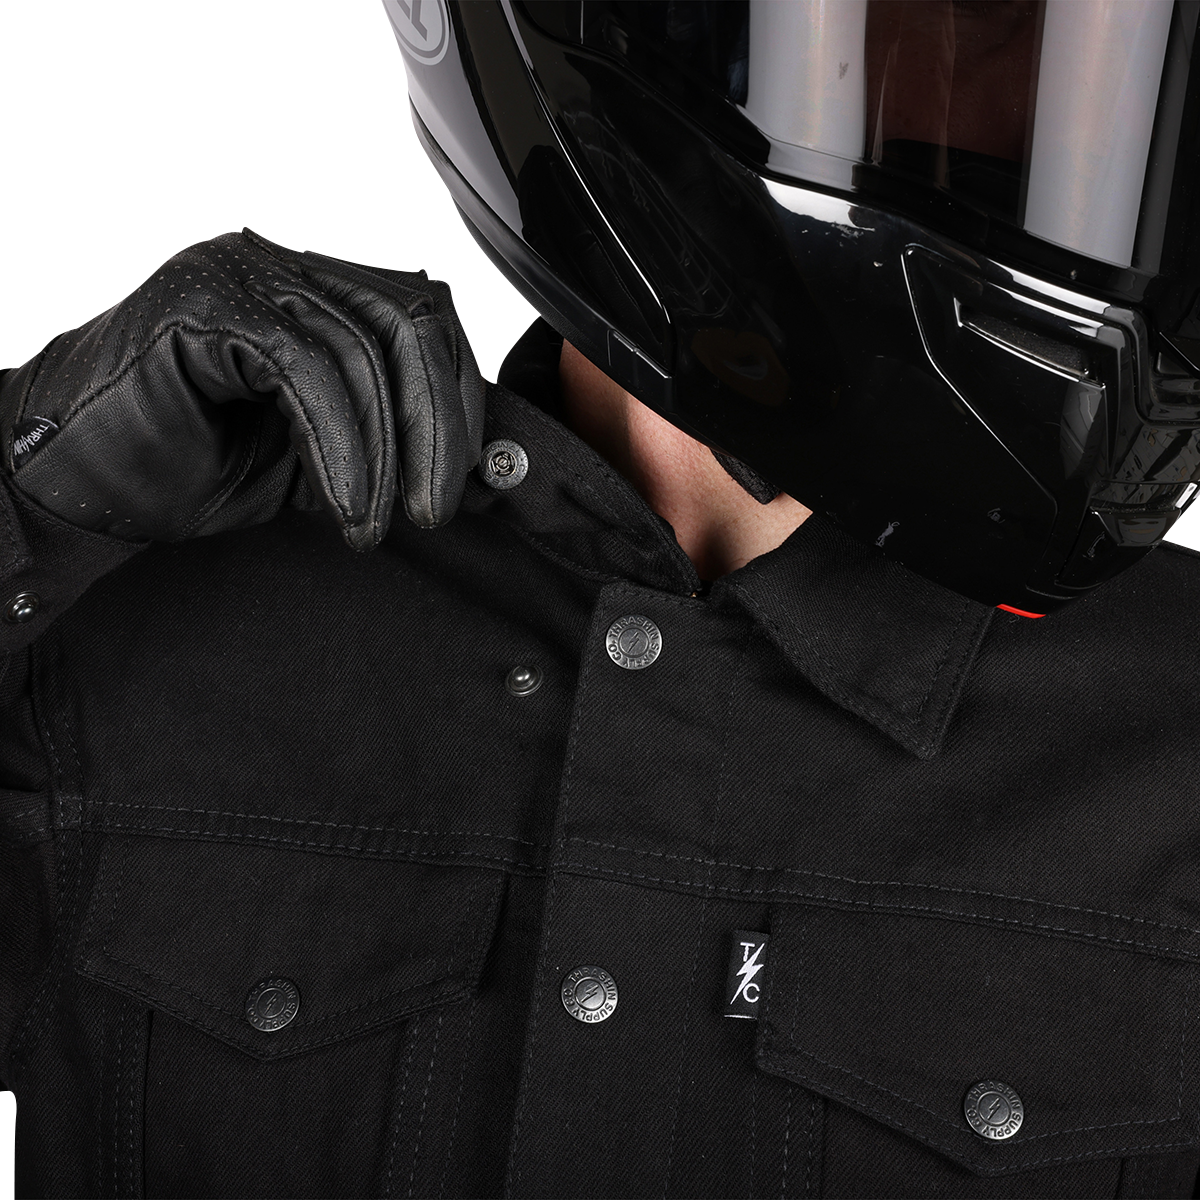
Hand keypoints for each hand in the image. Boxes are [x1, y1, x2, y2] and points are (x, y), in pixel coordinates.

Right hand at [0, 228, 483, 548]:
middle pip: (412, 321)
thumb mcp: (326, 465)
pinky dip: (341, 448)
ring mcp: (246, 274)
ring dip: (388, 452)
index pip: (427, 323)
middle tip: (434, 511)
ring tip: (373, 525)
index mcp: (322, 295)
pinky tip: (343, 507)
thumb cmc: (193, 470)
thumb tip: (490, 472)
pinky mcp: (207, 302)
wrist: (79, 487)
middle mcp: (287, 270)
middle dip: (439, 426)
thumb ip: (396, 451)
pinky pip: (306, 368)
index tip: (466, 485)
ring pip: (365, 347)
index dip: (460, 403)